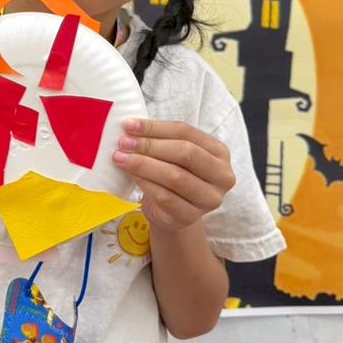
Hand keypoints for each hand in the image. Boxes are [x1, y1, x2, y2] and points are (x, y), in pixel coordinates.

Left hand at [112, 118, 235, 232]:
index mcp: (219, 152)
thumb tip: (131, 127)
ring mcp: (210, 199)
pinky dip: (145, 183)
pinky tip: (131, 175)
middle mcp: (222, 175)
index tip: (129, 125)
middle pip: (185, 153)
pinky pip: (165, 197)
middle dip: (150, 145)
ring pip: (175, 176)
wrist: (172, 213)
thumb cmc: (173, 176)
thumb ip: (160, 139)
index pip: (186, 132)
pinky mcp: (191, 216)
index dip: (156, 128)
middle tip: (123, 143)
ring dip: (144, 165)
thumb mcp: (172, 154)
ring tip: (121, 158)